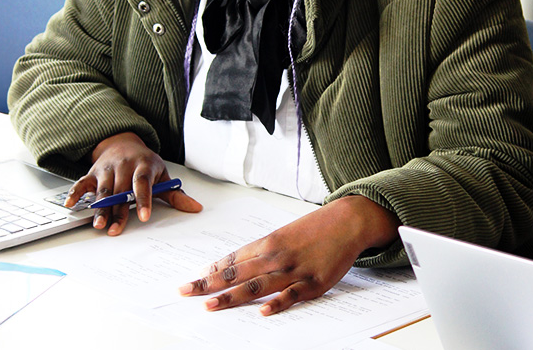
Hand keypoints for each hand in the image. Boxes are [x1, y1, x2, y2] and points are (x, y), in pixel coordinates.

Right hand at [65, 131, 201, 234]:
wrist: (123, 143)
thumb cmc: (145, 164)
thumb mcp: (162, 175)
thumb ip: (176, 194)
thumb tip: (195, 208)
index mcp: (144, 165)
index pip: (143, 183)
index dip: (143, 200)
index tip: (143, 217)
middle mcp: (125, 166)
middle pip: (121, 190)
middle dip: (118, 211)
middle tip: (116, 230)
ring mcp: (107, 168)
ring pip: (103, 189)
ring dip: (100, 208)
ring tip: (99, 224)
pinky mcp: (92, 172)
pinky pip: (81, 183)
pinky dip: (75, 193)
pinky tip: (71, 205)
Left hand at [179, 195, 399, 314]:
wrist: (346, 221)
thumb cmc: (313, 229)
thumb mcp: (284, 235)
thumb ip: (261, 251)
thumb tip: (235, 264)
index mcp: (267, 243)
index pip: (233, 260)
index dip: (211, 271)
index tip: (191, 281)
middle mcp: (276, 256)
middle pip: (237, 273)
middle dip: (209, 284)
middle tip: (186, 292)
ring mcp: (294, 270)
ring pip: (258, 285)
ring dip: (232, 296)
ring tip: (211, 305)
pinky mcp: (313, 283)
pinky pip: (292, 295)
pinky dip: (277, 304)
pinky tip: (262, 312)